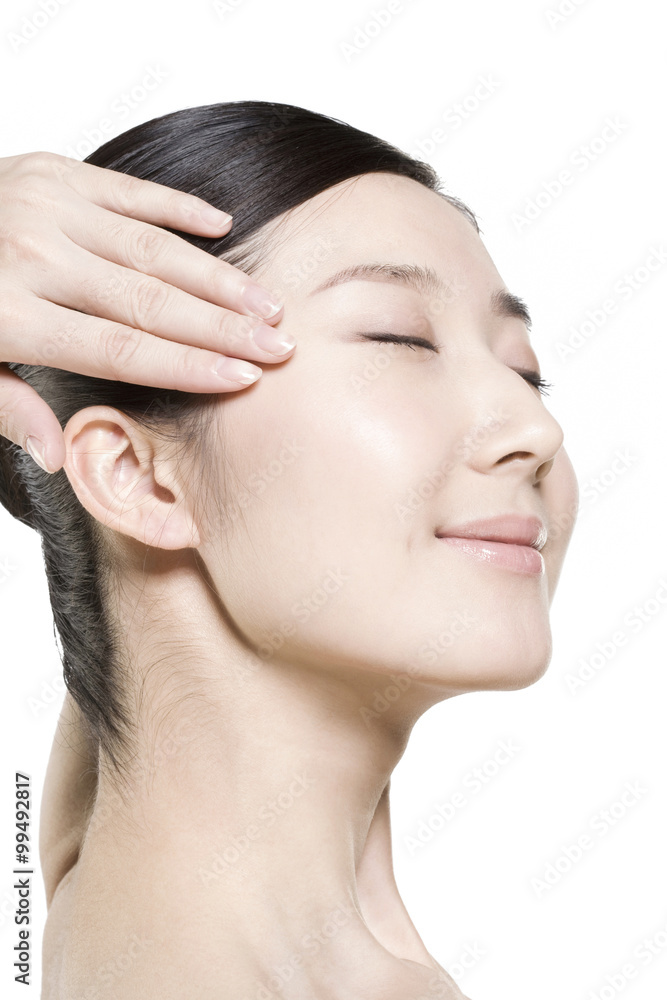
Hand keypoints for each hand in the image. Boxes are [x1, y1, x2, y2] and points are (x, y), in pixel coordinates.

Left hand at [0, 151, 293, 473]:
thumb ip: (7, 408)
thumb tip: (58, 456)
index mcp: (9, 313)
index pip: (120, 349)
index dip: (188, 365)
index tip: (244, 377)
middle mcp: (33, 256)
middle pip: (150, 300)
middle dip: (224, 326)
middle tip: (280, 345)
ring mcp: (45, 205)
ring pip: (152, 248)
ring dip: (217, 276)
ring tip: (268, 302)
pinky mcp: (52, 169)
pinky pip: (129, 189)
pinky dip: (179, 207)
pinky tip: (223, 225)